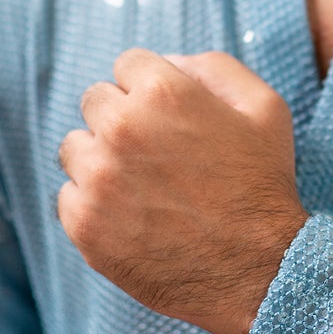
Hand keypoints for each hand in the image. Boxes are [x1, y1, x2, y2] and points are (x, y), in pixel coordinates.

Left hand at [57, 50, 305, 333]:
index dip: (151, 89)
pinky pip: (68, 196)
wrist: (258, 271)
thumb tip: (170, 62)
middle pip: (94, 100)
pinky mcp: (84, 224)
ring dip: (101, 159)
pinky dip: (93, 204)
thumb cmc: (263, 185)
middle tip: (156, 152)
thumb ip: (215, 68)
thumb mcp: (264, 107)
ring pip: (74, 147)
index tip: (167, 116)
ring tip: (142, 186)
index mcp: (163, 92)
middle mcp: (121, 128)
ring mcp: (97, 178)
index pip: (127, 64)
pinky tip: (132, 217)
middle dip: (121, 118)